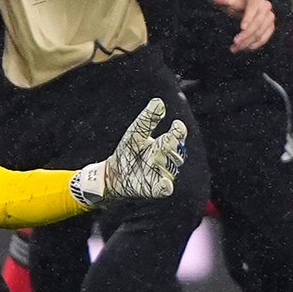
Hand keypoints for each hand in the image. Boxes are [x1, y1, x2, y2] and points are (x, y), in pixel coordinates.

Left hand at [71, 98, 186, 205]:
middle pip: (174, 151)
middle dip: (171, 145)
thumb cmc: (128, 150)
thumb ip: (148, 119)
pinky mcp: (153, 189)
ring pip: (169, 168)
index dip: (178, 131)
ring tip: (152, 157)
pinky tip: (165, 183)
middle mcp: (166, 160)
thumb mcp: (136, 132)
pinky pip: (164, 189)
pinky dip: (165, 186)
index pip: (177, 136)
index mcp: (164, 144)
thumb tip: (159, 102)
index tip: (177, 124)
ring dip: (162, 162)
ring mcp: (161, 174)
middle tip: (167, 139)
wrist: (114, 173)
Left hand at [211, 0, 274, 51]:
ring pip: (261, 32)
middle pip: (258, 23)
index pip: (253, 8)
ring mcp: (269, 17)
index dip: (248, 18)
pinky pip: (265, 37)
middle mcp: (265, 6)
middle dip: (246, 34)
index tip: (242, 28)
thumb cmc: (237, 2)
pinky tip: (245, 49)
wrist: (245, 4)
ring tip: (236, 48)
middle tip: (235, 43)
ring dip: (249, 42)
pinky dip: (255, 44)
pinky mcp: (270, 26)